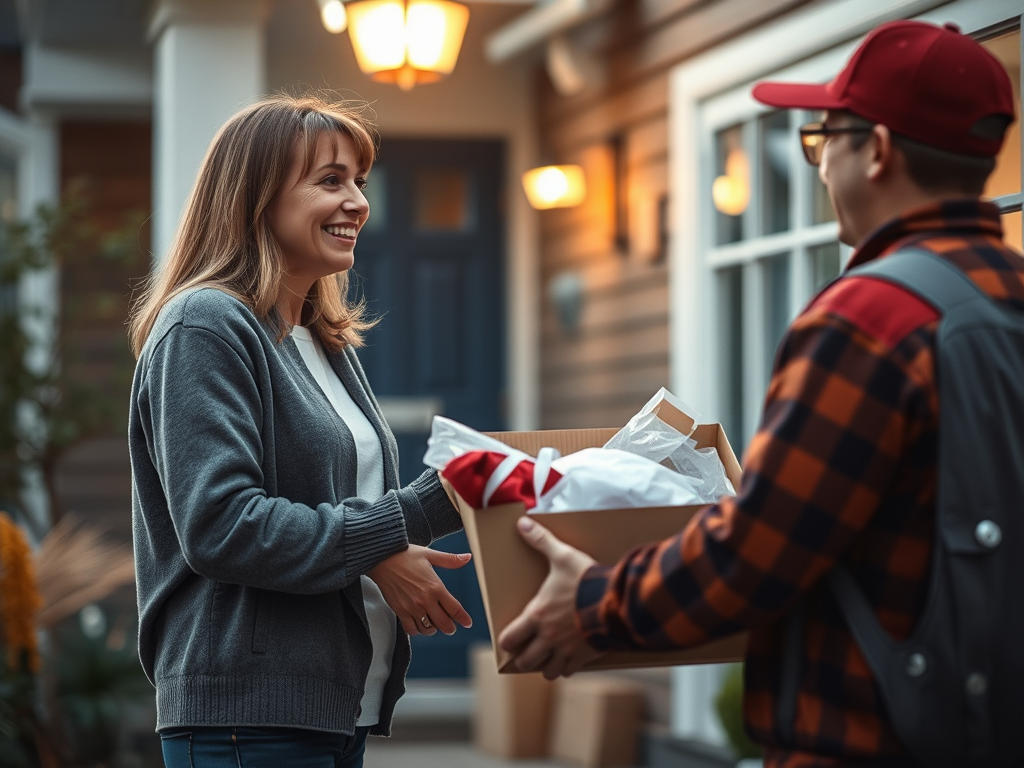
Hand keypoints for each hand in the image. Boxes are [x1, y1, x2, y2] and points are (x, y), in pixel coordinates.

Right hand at [368, 545, 473, 636]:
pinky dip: (417, 630)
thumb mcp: (430, 555)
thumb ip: (450, 560)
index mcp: (435, 587)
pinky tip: (418, 624)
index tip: (468, 623)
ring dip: (433, 629)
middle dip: (450, 628)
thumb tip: (468, 557)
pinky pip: (411, 629)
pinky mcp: (400, 611)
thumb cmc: (405, 555)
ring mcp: (412, 607)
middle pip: (444, 624)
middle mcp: (425, 600)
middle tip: (451, 628)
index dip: (463, 618)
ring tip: (434, 624)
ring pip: (428, 629)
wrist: (381, 558)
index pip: (454, 608)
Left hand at [497, 516, 604, 678]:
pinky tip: (568, 659)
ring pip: (546, 670)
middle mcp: (548, 637)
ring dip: (544, 665)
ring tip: (546, 657)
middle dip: (524, 657)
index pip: (510, 639)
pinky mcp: (583, 656)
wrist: (616, 601)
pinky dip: (565, 668)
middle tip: (526, 651)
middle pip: (525, 660)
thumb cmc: (586, 580)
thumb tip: (523, 523)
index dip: (507, 641)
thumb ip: (542, 541)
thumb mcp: (563, 556)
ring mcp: (566, 649)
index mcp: (538, 616)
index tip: (508, 639)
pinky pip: (568, 671)